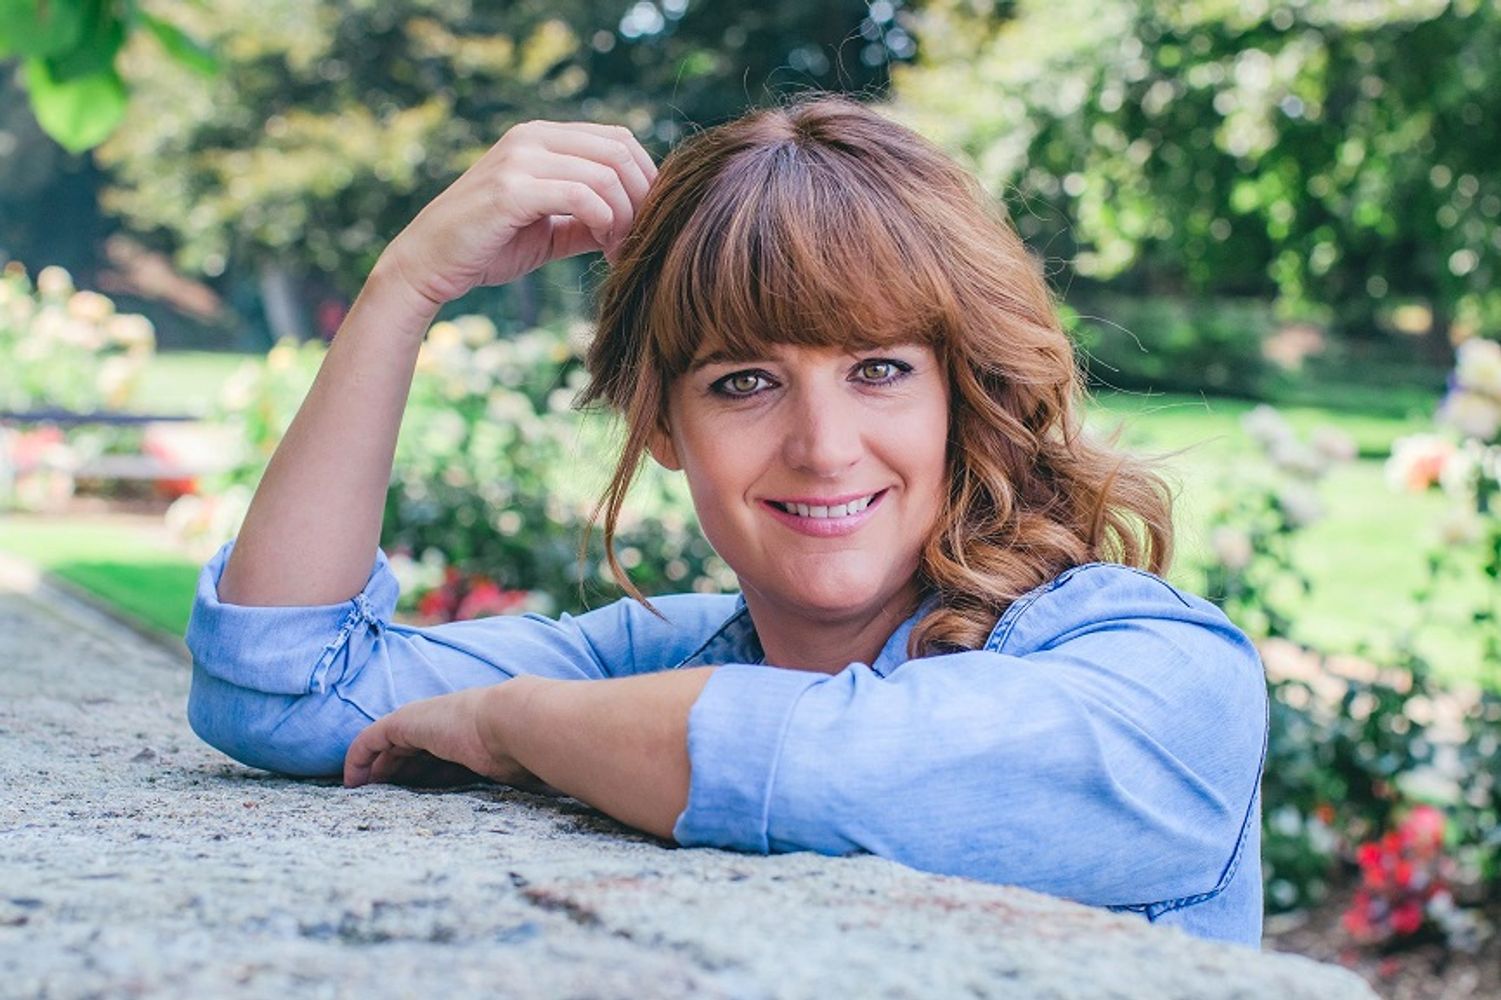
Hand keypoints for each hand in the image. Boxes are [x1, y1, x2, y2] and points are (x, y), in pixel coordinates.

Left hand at [343, 683, 555, 792]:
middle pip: (408, 751)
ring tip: (360, 796)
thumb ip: (508, 777)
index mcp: (467, 735)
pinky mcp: (404, 722)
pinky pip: (370, 741)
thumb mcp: (512, 771)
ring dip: (372, 771)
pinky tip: (351, 782)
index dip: (420, 775)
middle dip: (392, 774)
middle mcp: (442, 726)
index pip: (436, 755)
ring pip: (386, 746)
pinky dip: (358, 759)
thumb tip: (537, 796)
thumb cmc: (523, 750)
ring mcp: (423, 721)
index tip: (412, 799)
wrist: (515, 723)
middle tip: (378, 801)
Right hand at [377, 119, 657, 308]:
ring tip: (621, 251)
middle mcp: (532, 137)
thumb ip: (589, 218)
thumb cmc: (488, 246)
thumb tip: (636, 222)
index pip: (618, 139)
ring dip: (627, 217)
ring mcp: (520, 159)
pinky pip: (580, 195)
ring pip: (605, 174)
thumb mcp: (550, 229)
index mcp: (542, 137)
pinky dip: (605, 222)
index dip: (646, 179)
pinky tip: (605, 248)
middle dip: (643, 198)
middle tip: (641, 239)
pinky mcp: (511, 189)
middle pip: (620, 151)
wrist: (430, 263)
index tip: (648, 222)